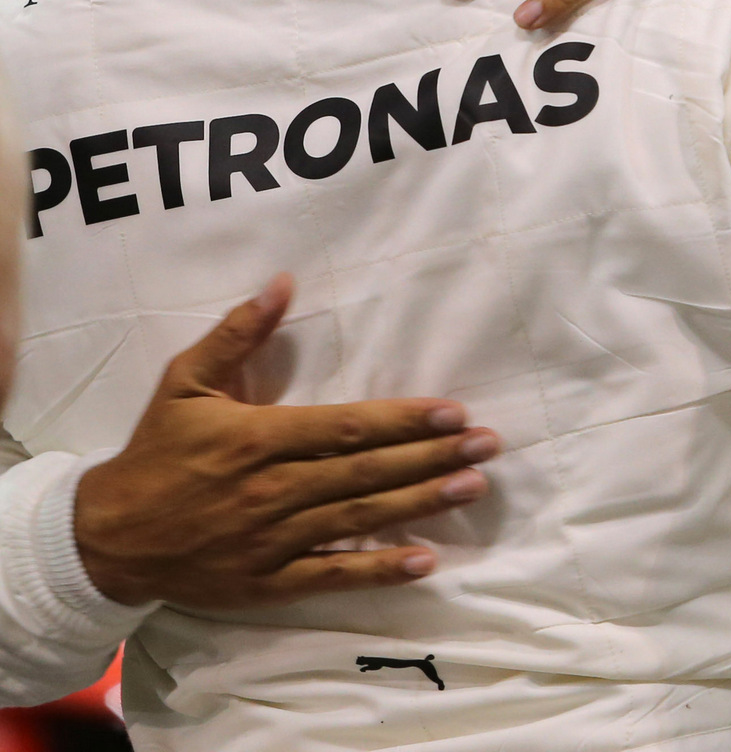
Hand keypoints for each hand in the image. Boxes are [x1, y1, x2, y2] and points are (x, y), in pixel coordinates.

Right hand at [74, 275, 499, 608]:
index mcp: (258, 439)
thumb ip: (237, 333)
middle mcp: (273, 490)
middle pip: (366, 474)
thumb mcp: (184, 380)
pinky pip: (332, 575)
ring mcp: (273, 541)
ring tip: (472, 488)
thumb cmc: (156, 450)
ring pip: (360, 521)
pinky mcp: (268, 581)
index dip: (403, 420)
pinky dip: (379, 570)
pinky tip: (424, 561)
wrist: (110, 537)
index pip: (346, 429)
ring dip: (421, 505)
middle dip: (431, 458)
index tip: (451, 411)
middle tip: (487, 446)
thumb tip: (282, 282)